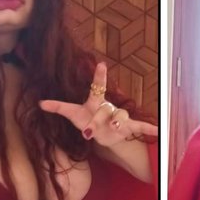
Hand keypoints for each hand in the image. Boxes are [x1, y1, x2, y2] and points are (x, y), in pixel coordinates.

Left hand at [39, 62, 158, 146]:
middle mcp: (108, 107)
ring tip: (115, 129)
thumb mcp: (73, 115)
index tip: (101, 65)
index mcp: (95, 102)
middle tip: (87, 132)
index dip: (99, 77)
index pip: (97, 87)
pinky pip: (139, 126)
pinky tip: (160, 131)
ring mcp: (118, 117)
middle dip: (96, 121)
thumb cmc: (87, 120)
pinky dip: (150, 128)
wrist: (103, 134)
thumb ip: (59, 107)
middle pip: (104, 110)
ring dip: (117, 124)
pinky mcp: (127, 128)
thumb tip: (39, 103)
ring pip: (120, 117)